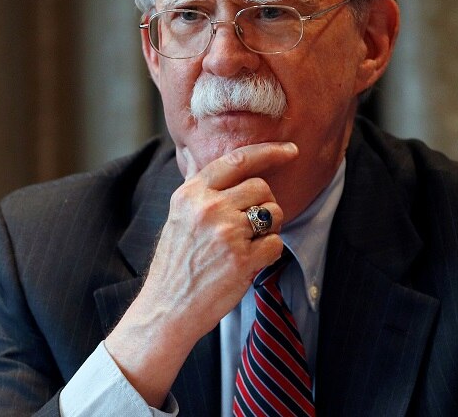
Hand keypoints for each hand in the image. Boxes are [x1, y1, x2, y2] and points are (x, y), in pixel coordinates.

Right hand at [104, 141, 298, 405]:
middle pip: (261, 187)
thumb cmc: (175, 264)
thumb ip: (200, 191)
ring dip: (270, 228)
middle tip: (252, 225)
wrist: (166, 308)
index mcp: (191, 193)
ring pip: (273, 213)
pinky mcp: (242, 260)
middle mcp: (208, 208)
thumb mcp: (178, 216)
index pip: (237, 160)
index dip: (269, 152)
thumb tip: (212, 160)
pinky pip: (276, 244)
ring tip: (248, 244)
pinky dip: (269, 254)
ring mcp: (226, 233)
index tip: (291, 150)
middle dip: (264, 204)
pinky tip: (249, 263)